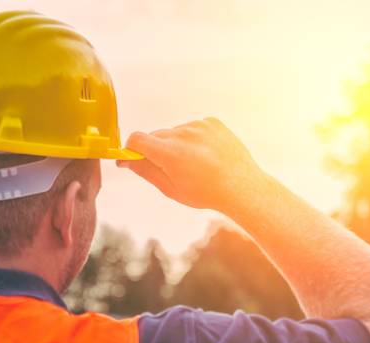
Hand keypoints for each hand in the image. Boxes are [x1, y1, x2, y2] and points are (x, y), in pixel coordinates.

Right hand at [119, 118, 271, 211]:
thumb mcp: (172, 189)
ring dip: (177, 144)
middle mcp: (183, 134)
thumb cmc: (207, 193)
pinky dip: (194, 139)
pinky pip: (193, 127)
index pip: (137, 139)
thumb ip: (146, 172)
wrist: (242, 187)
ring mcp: (199, 126)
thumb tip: (127, 161)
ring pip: (176, 132)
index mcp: (170, 153)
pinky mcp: (212, 122)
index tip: (133, 158)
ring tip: (195, 164)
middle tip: (171, 168)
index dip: (132, 149)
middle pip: (156, 136)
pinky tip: (206, 155)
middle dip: (156, 150)